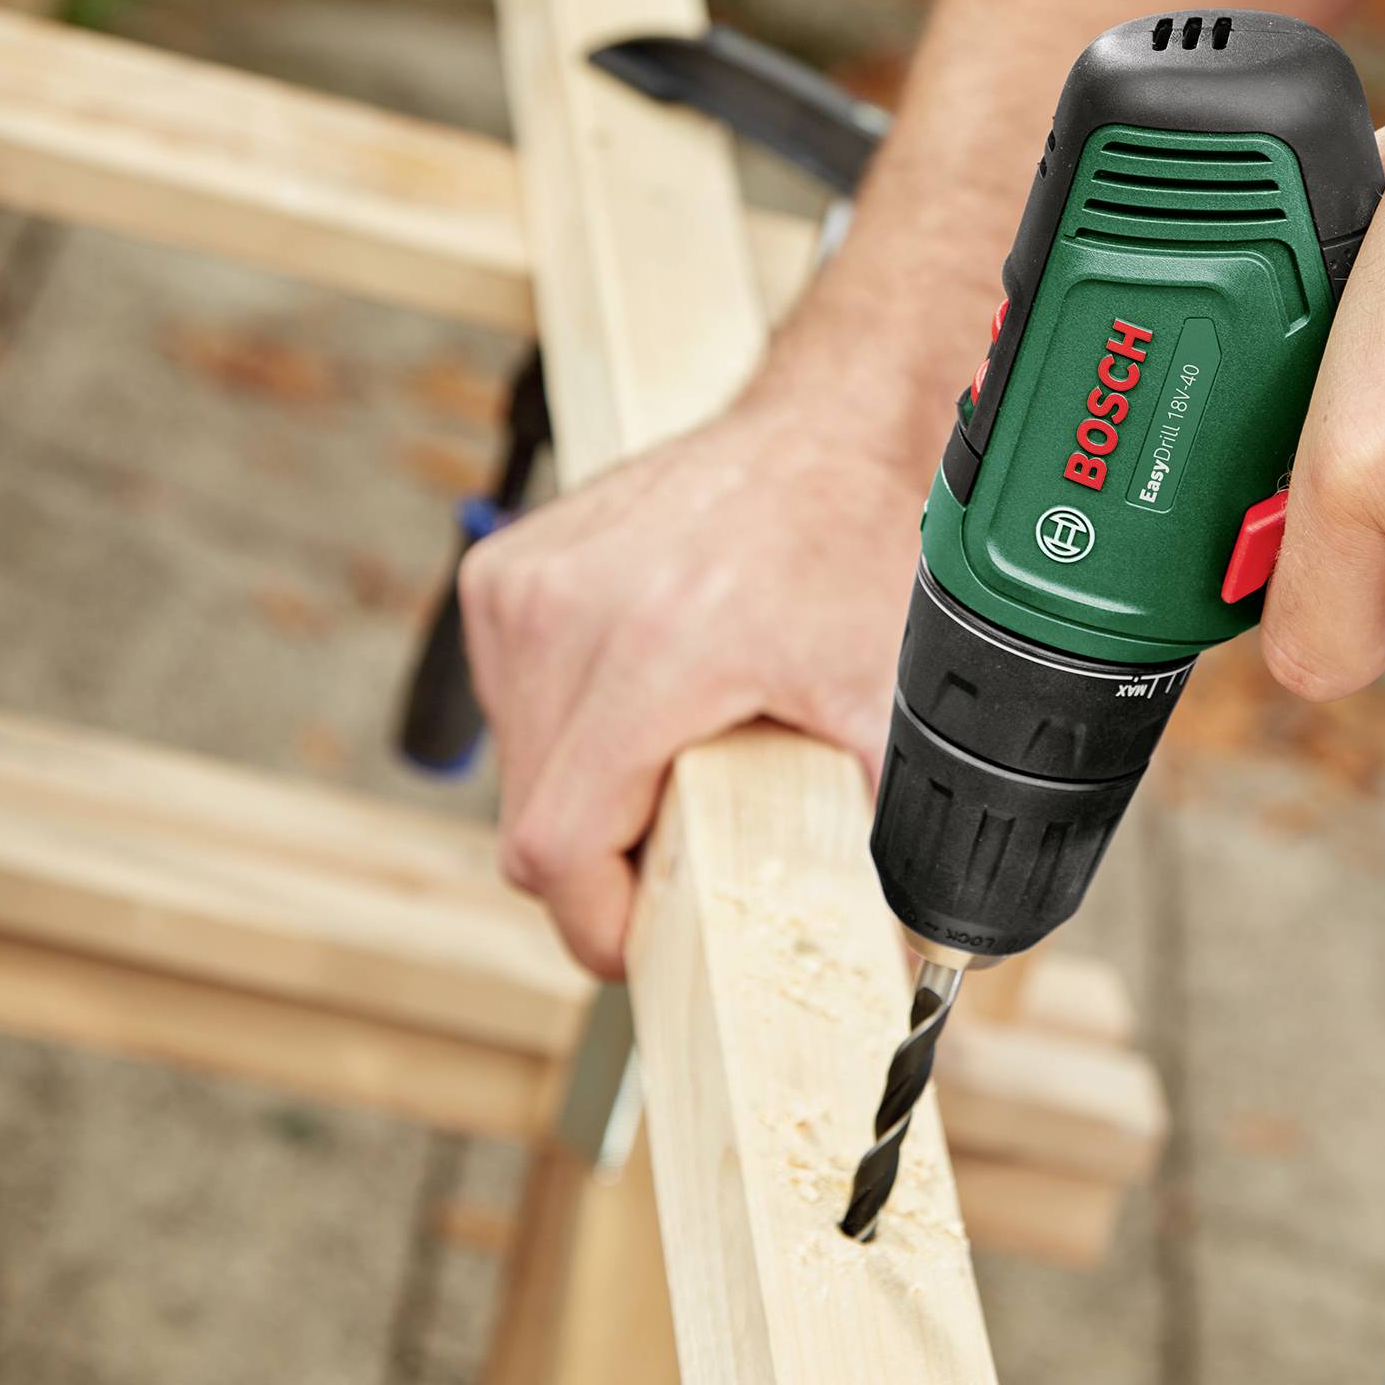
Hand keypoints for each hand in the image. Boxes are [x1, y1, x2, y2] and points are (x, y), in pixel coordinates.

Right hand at [458, 366, 933, 977]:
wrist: (830, 427)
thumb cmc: (859, 551)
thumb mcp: (880, 707)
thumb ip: (871, 840)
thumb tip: (883, 956)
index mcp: (655, 652)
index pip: (557, 848)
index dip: (601, 922)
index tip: (649, 939)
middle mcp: (565, 611)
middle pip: (536, 820)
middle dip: (610, 856)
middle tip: (696, 834)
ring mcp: (521, 585)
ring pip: (516, 767)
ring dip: (588, 788)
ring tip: (680, 747)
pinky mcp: (502, 571)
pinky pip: (511, 702)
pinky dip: (569, 724)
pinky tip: (644, 693)